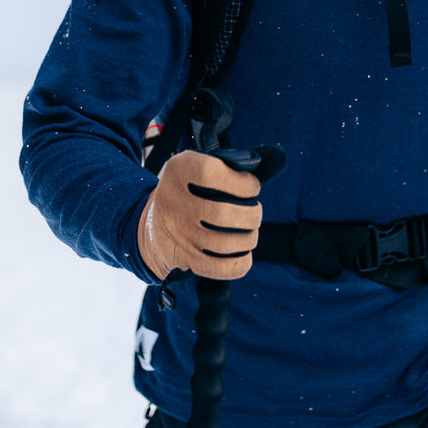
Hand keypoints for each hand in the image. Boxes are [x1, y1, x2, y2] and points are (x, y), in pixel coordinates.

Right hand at [137, 149, 261, 280]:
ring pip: (226, 243)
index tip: (251, 186)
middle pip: (224, 214)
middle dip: (252, 215)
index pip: (211, 174)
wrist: (150, 227)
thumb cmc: (189, 191)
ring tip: (250, 232)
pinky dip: (241, 263)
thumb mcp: (198, 166)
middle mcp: (174, 202)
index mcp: (179, 171)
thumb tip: (277, 159)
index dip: (241, 182)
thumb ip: (233, 162)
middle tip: (254, 213)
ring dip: (249, 238)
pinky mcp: (185, 259)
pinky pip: (222, 268)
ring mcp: (179, 233)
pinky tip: (243, 253)